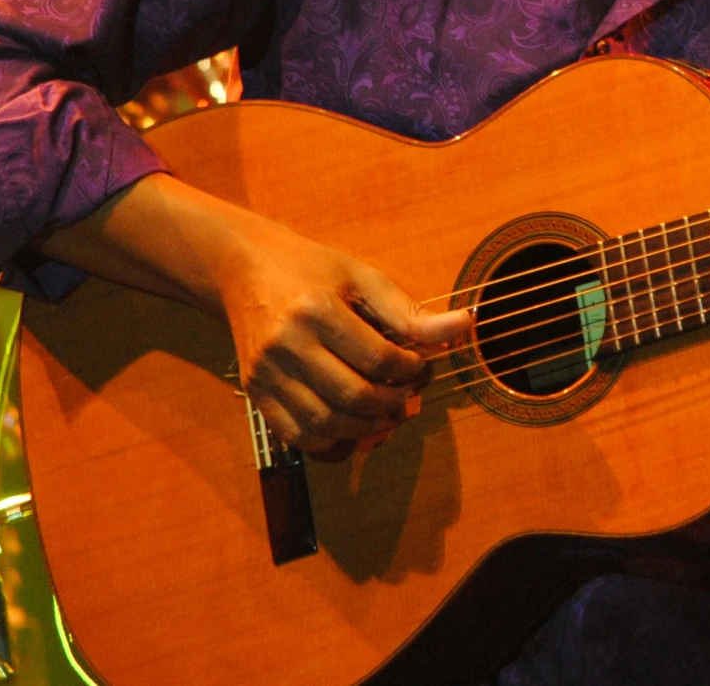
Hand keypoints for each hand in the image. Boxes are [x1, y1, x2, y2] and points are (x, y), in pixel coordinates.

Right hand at [216, 218, 471, 453]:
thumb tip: (464, 326)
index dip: (411, 369)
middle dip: (392, 403)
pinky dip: (331, 440)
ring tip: (386, 413)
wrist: (246, 271)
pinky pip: (297, 435)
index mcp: (315, 310)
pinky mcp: (254, 391)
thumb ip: (408, 310)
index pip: (378, 359)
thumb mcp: (362, 277)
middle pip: (352, 397)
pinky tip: (352, 424)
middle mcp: (285, 345)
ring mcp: (265, 373)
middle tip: (408, 394)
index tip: (421, 364)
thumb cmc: (311, 270)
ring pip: (325, 424)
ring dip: (366, 428)